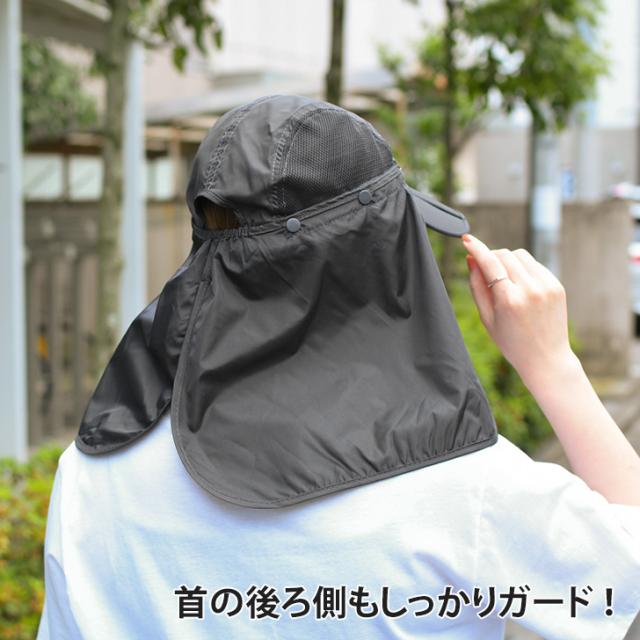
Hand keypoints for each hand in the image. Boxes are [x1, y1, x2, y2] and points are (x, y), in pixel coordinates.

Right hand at [461, 233, 574, 383]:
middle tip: (484, 269)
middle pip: (505, 254)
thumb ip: (477, 287)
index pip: (490, 263)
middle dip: (491, 256)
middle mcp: (530, 290)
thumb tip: (472, 260)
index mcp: (509, 300)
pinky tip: (520, 286)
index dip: (476, 248)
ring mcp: (546, 286)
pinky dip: (523, 268)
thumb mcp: (487, 318)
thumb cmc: (511, 342)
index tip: (466, 239)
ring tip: (504, 279)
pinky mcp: (556, 286)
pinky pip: (534, 265)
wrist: (546, 358)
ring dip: (507, 260)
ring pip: (520, 255)